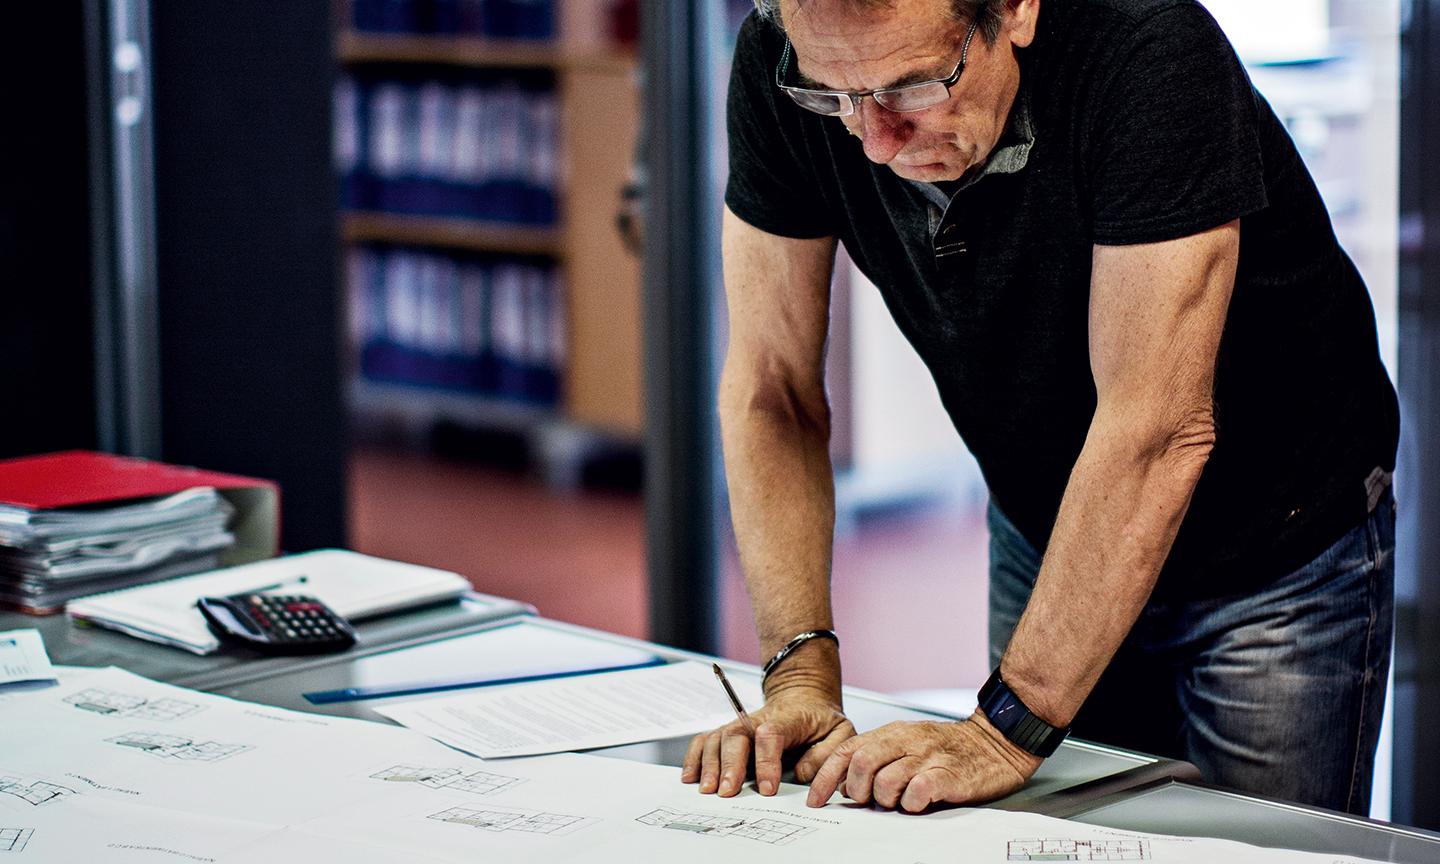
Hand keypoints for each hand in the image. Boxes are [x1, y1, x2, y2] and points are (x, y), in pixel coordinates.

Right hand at [681, 689, 854, 797]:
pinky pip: (705, 740)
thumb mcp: (840, 733)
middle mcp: (758, 719)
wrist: (804, 699)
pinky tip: (690, 777)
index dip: (766, 760)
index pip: (771, 734)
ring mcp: (740, 725)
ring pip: (717, 737)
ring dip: (709, 763)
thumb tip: (801, 774)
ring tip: (708, 789)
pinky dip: (694, 756)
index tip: (767, 788)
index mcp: (788, 718)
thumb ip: (827, 754)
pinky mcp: (729, 732)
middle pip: (736, 734)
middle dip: (729, 763)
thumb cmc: (820, 721)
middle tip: (727, 791)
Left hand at [805, 713, 1042, 811]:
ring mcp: (929, 757)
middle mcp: (907, 741)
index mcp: (892, 733)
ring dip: (885, 798)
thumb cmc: (948, 748)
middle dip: (857, 790)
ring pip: (886, 779)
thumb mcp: (907, 745)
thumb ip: (876, 760)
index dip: (826, 777)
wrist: (995, 742)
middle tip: (867, 801)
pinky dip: (912, 802)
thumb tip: (844, 785)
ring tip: (899, 801)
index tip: (816, 800)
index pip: (847, 751)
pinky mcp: (950, 774)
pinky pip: (920, 790)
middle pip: (862, 763)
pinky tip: (918, 802)